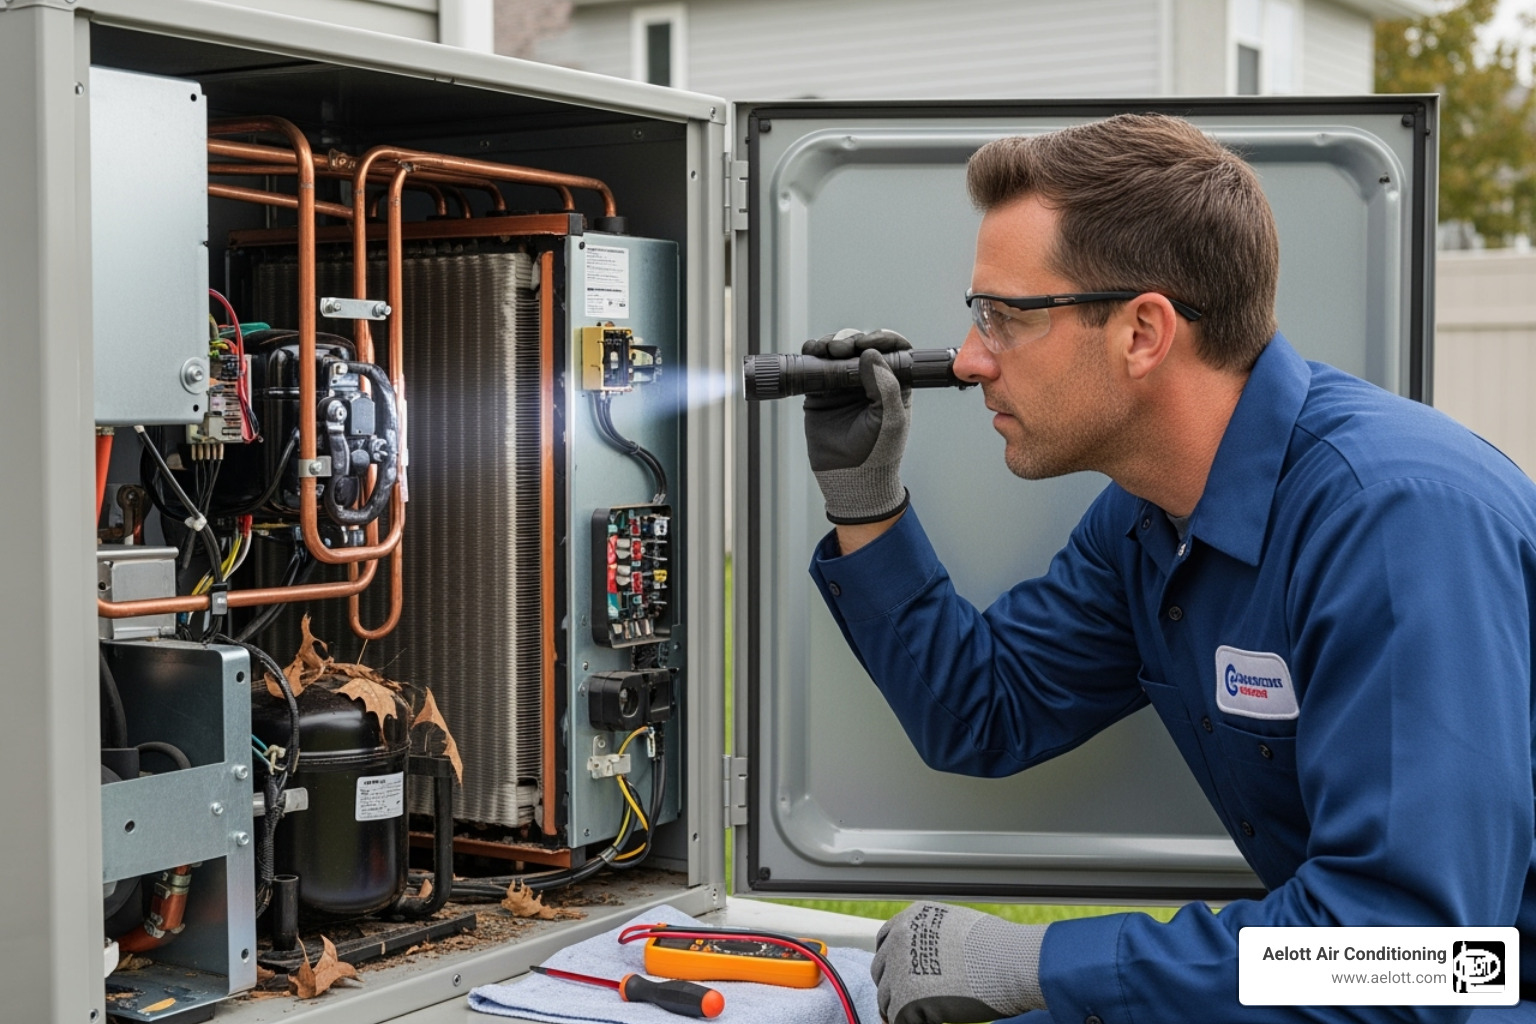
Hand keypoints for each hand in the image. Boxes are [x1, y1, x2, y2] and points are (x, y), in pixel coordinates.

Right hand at [802, 328, 911, 523]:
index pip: (892, 350)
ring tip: (824, 350)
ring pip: (837, 352)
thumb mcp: (890, 419)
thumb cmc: (878, 453)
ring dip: (830, 344)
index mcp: (893, 384)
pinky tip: (811, 352)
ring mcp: (844, 384)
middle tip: (840, 349)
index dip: (881, 339)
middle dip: (850, 340)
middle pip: (861, 345)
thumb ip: (886, 386)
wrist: (850, 479)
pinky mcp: (821, 392)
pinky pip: (816, 367)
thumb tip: (871, 354)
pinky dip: (812, 355)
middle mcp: (869, 380)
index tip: (867, 342)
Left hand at [871, 902, 1046, 1023]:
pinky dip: (914, 1023)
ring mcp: (897, 970)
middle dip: (895, 985)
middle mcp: (898, 940)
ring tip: (929, 1013)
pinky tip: (935, 1022)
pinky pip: (898, 1020)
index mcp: (910, 919)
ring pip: (886, 999)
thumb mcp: (957, 926)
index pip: (885, 941)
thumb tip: (934, 961)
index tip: (903, 975)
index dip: (893, 962)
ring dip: (903, 1008)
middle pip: (881, 971)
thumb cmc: (996, 946)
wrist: (1008, 962)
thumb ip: (935, 938)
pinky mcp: (904, 1000)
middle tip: (917, 999)